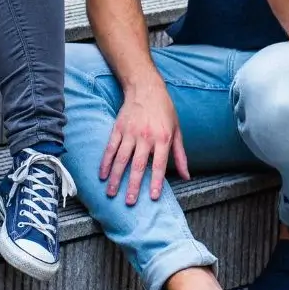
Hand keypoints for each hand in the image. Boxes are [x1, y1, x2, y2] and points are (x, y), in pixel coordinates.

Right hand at [99, 83, 188, 203]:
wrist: (146, 87)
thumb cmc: (164, 109)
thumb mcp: (177, 130)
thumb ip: (180, 155)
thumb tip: (186, 176)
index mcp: (162, 138)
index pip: (159, 165)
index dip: (156, 182)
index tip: (152, 197)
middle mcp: (145, 137)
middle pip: (138, 165)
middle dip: (133, 185)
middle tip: (130, 202)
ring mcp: (130, 132)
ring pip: (121, 159)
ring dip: (116, 177)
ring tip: (112, 193)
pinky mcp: (118, 128)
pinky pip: (110, 148)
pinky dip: (105, 162)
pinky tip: (102, 174)